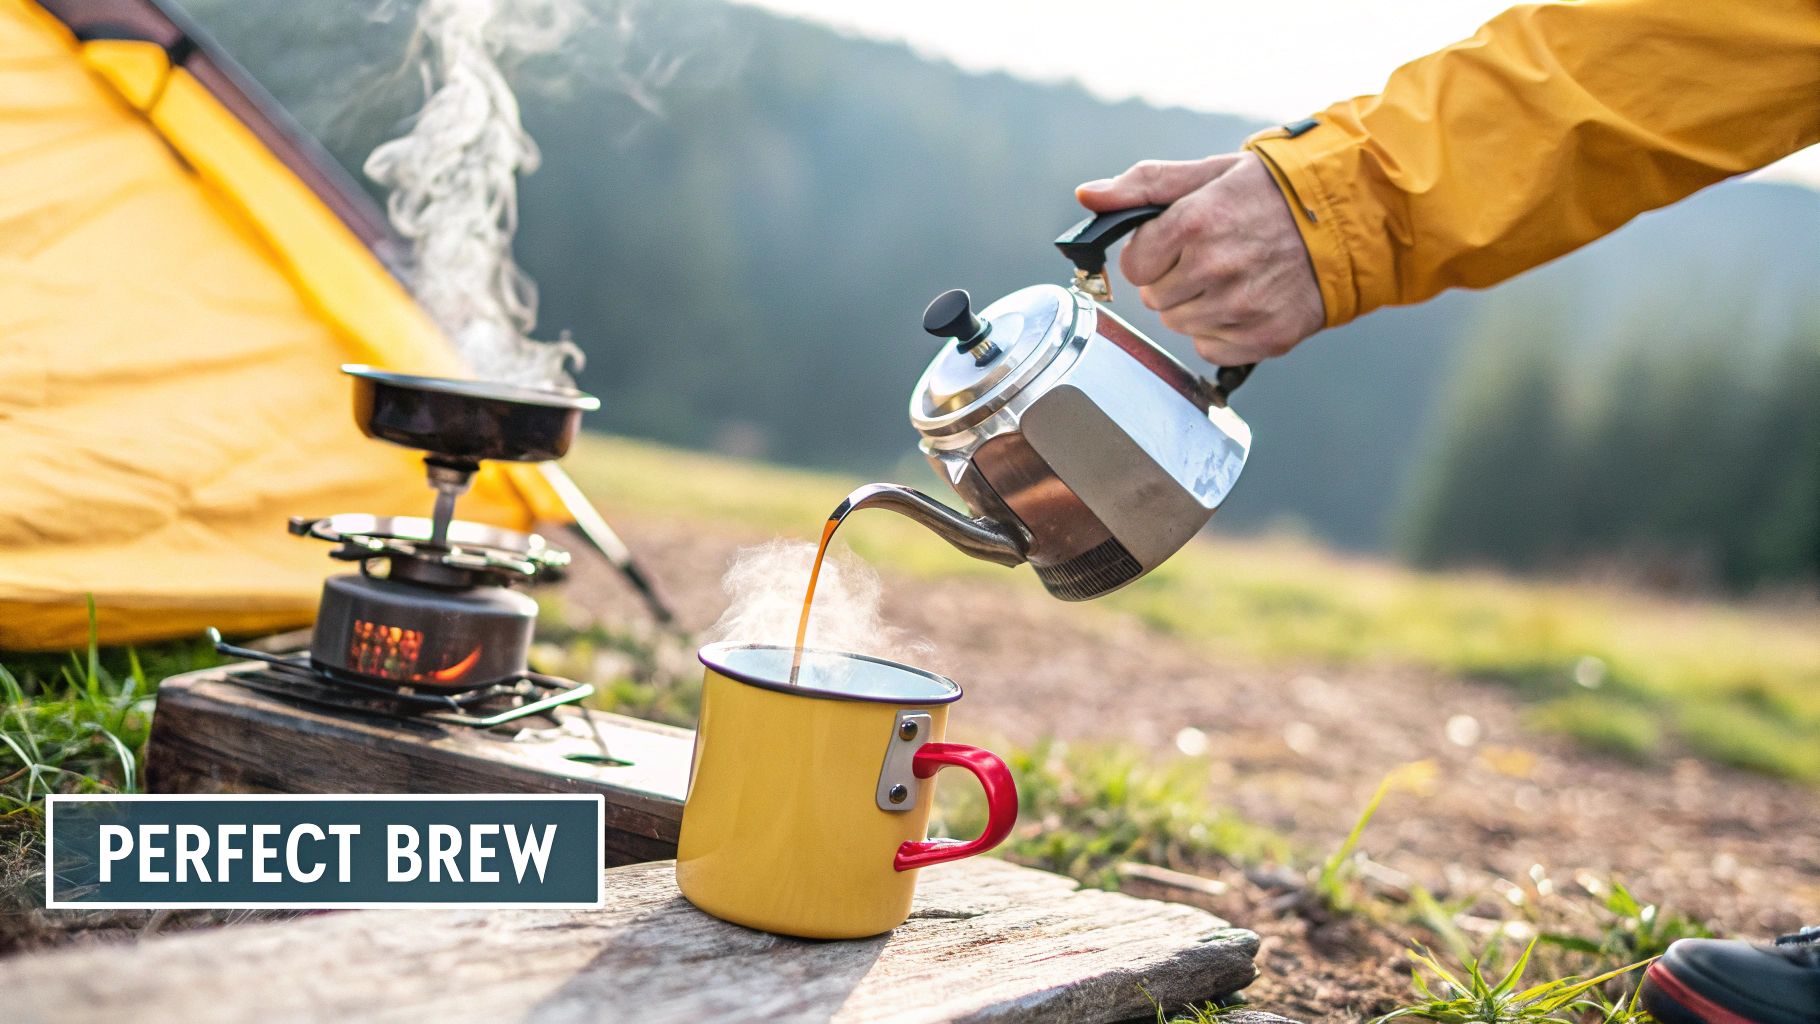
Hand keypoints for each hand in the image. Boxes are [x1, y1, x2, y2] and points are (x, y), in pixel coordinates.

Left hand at [1076, 152, 1324, 365]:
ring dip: (1198, 305)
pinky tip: (1248, 300)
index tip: (1181, 241)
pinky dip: (1223, 330)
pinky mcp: (1265, 337)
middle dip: (1176, 278)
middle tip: (1215, 255)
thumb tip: (1088, 195)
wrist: (1350, 217)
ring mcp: (1241, 308)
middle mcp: (1215, 269)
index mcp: (1194, 224)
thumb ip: (1144, 184)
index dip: (1154, 253)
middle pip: (1156, 299)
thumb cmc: (1273, 193)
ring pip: (1181, 325)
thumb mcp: (1209, 173)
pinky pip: (1211, 348)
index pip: (1135, 265)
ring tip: (1234, 276)